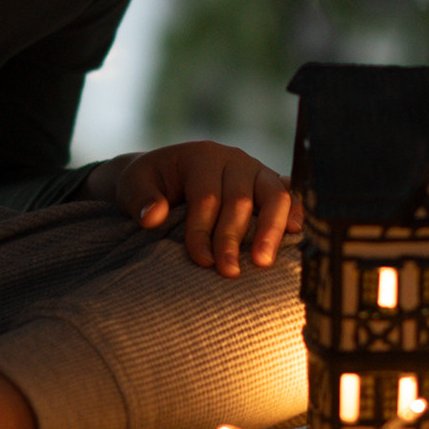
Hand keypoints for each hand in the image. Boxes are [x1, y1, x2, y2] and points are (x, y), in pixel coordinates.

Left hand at [100, 141, 302, 275]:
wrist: (166, 174)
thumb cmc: (150, 184)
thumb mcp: (133, 186)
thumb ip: (139, 199)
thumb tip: (154, 215)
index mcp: (201, 156)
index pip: (207, 196)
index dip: (203, 231)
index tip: (201, 261)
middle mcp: (234, 160)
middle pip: (240, 199)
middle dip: (233, 238)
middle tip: (229, 272)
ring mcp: (256, 171)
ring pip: (274, 195)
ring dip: (270, 230)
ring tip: (263, 263)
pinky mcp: (270, 185)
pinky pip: (290, 195)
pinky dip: (295, 213)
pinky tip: (294, 235)